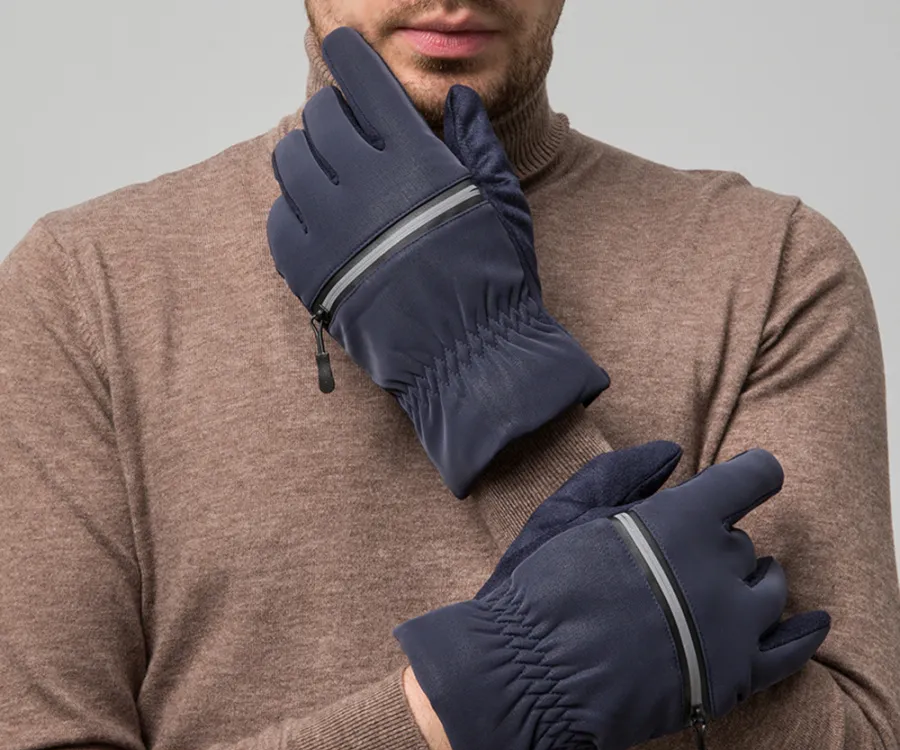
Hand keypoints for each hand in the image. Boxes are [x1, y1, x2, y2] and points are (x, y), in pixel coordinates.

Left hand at [267, 27, 608, 498]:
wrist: (469, 360)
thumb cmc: (493, 282)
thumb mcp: (500, 204)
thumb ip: (474, 144)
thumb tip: (456, 98)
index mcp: (414, 160)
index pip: (364, 83)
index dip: (350, 57)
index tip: (344, 48)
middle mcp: (364, 184)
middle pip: (320, 118)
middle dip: (333, 116)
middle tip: (348, 133)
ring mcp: (329, 229)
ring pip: (289, 161)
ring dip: (307, 155)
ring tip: (330, 173)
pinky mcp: (307, 272)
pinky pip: (278, 218)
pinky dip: (295, 209)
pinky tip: (320, 219)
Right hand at [393, 442, 830, 749]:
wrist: (526, 677)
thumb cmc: (539, 587)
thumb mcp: (568, 511)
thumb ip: (623, 471)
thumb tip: (674, 451)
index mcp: (684, 518)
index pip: (753, 477)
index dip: (751, 473)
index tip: (747, 476)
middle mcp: (721, 567)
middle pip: (745, 542)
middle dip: (716, 544)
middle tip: (670, 564)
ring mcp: (734, 627)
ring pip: (771, 590)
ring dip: (749, 583)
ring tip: (713, 596)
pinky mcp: (734, 680)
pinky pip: (790, 653)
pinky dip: (805, 634)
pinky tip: (813, 622)